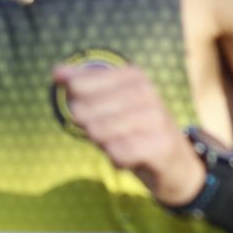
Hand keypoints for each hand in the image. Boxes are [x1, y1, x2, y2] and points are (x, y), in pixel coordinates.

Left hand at [54, 63, 205, 205]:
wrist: (176, 161)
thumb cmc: (134, 128)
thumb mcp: (109, 102)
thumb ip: (82, 84)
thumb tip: (56, 71)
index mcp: (135, 76)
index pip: (78, 84)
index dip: (73, 101)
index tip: (85, 107)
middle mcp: (148, 93)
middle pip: (84, 110)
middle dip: (86, 126)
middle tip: (104, 131)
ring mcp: (157, 119)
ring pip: (99, 131)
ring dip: (102, 143)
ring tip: (117, 142)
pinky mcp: (162, 145)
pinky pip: (117, 153)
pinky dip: (116, 159)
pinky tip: (127, 156)